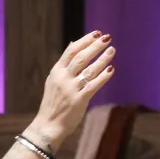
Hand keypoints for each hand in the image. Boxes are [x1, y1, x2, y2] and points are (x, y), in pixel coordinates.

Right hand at [30, 31, 115, 146]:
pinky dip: (103, 77)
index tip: (97, 33)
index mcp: (56, 72)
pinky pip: (93, 85)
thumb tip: (73, 43)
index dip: (85, 41)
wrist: (48, 124)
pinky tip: (111, 69)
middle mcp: (63, 78)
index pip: (71, 51)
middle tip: (107, 39)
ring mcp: (70, 89)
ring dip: (102, 59)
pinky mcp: (79, 100)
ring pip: (89, 70)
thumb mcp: (54, 80)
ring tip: (112, 50)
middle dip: (95, 46)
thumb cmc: (53, 102)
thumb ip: (64, 63)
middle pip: (81, 57)